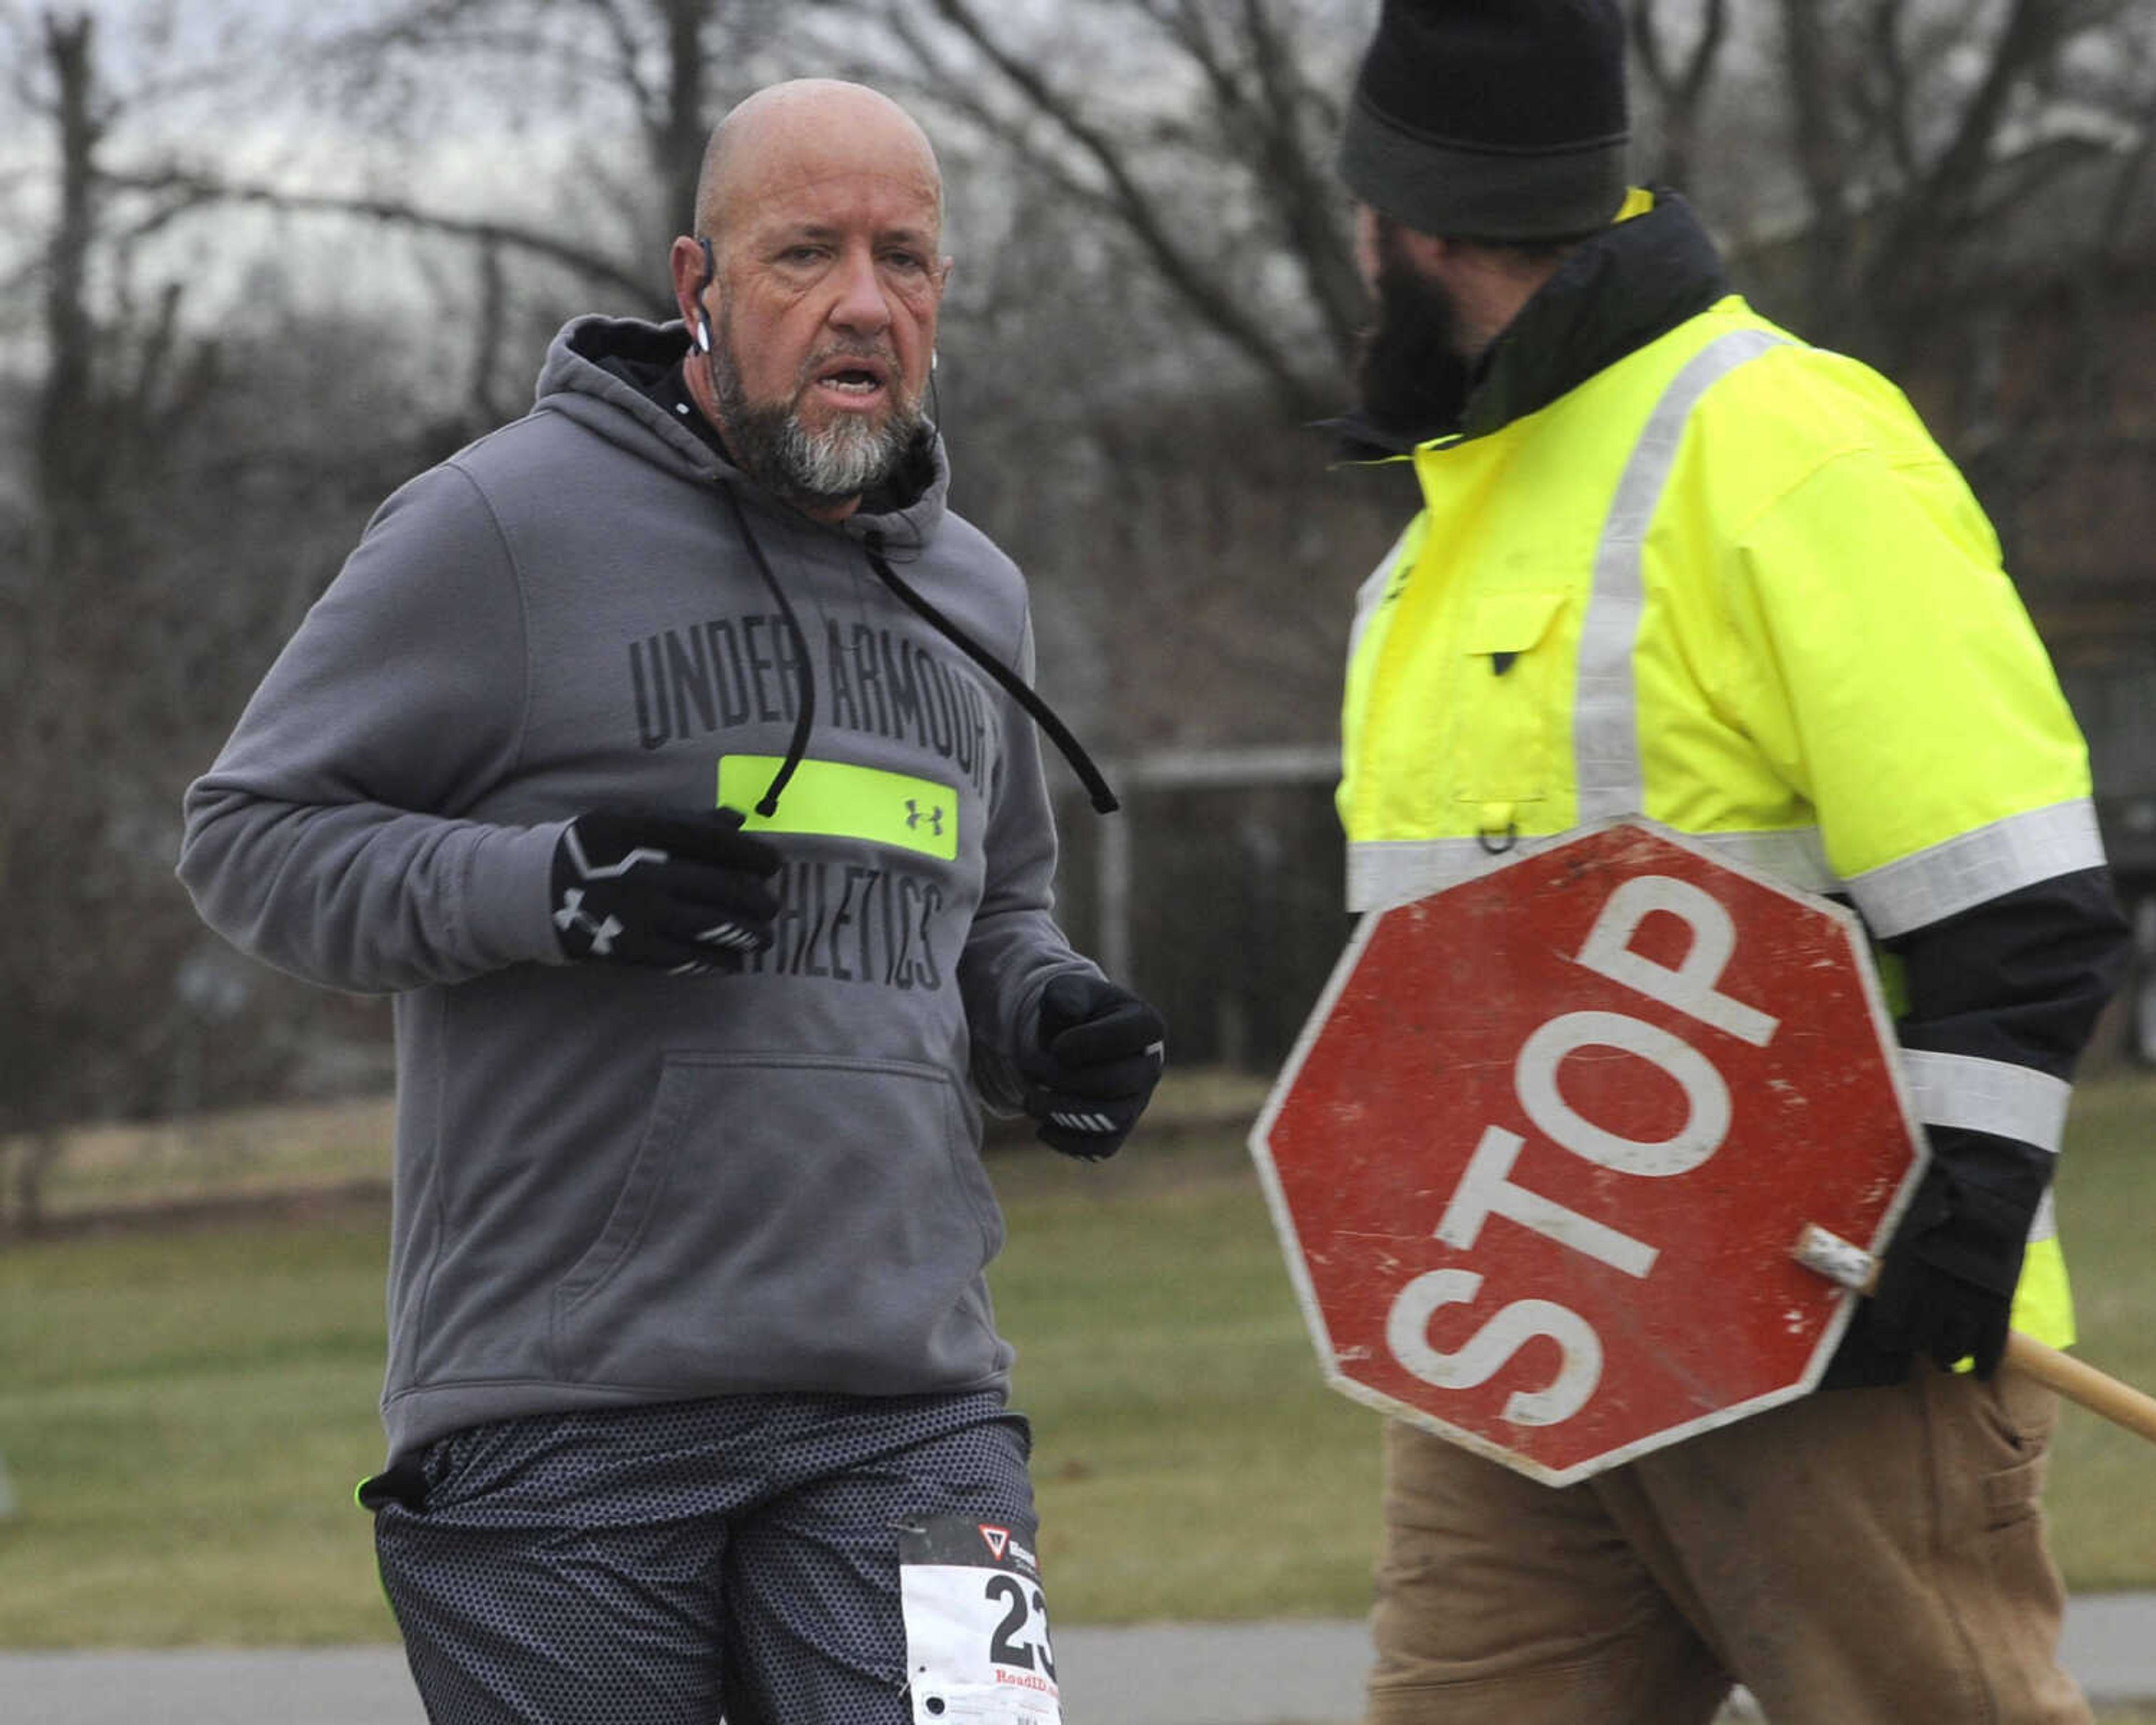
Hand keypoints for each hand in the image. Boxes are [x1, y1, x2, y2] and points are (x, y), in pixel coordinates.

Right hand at [550, 806, 781, 973]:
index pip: (712, 841)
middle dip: (756, 899)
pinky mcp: (635, 950)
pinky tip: (735, 959)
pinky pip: (690, 957)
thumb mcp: (630, 821)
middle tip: (771, 906)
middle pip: (720, 886)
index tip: (773, 864)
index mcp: (641, 831)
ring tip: (764, 936)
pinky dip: (719, 960)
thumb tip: (738, 819)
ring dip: (748, 934)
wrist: (537, 893)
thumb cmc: (594, 851)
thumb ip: (685, 821)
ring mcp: (640, 914)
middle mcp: (643, 871)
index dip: (750, 853)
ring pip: (713, 926)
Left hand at [1018, 974, 1166, 1159]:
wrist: (1070, 1040)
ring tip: (1029, 1102)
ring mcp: (1138, 1101)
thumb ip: (1065, 995)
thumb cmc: (1072, 1012)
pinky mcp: (1120, 1129)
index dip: (1085, 1043)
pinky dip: (1069, 1143)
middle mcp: (1151, 1067)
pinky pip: (1103, 1147)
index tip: (1056, 1045)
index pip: (1126, 1038)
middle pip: (1115, 1084)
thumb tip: (1070, 1013)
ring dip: (1063, 1114)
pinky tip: (1042, 1128)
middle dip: (1065, 1080)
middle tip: (1030, 1068)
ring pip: (1110, 1120)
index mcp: (1146, 1025)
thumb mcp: (1065, 992)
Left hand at [1867, 1162, 2028, 1378]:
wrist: (1985, 1183)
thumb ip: (1889, 1259)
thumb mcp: (1900, 1225)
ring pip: (1953, 1348)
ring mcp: (1969, 1298)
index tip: (1889, 1339)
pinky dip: (1984, 1362)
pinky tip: (1979, 1372)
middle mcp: (1933, 1291)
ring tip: (1944, 1356)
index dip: (1888, 1337)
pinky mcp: (2001, 1300)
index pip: (1889, 1326)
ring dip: (1946, 1356)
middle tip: (1918, 1344)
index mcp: (1903, 1272)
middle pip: (1920, 1341)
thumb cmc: (1932, 1197)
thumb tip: (1866, 1282)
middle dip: (1916, 1346)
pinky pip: (1992, 1345)